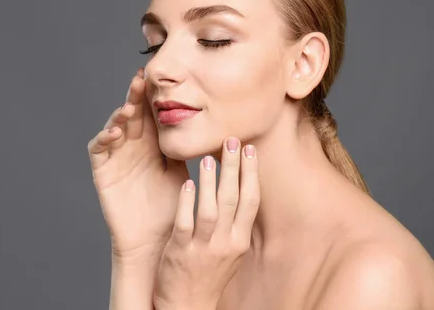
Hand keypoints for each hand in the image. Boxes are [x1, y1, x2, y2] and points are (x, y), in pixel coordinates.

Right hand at [87, 68, 188, 260]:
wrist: (156, 241)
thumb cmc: (174, 208)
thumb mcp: (183, 172)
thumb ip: (186, 148)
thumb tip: (211, 123)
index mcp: (155, 144)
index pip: (153, 114)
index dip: (156, 97)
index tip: (164, 78)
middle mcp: (135, 146)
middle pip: (134, 114)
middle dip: (137, 96)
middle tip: (143, 79)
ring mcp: (117, 157)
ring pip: (116, 126)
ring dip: (121, 113)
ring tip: (130, 105)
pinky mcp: (103, 171)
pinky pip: (99, 149)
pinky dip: (104, 137)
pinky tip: (116, 132)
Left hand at [153, 137, 260, 309]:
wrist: (188, 305)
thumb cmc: (209, 273)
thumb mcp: (231, 251)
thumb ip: (235, 222)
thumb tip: (240, 187)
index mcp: (240, 240)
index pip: (251, 201)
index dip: (252, 173)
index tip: (250, 149)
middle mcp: (226, 243)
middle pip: (233, 199)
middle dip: (235, 168)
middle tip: (233, 141)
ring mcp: (203, 248)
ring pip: (210, 210)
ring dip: (212, 182)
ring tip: (211, 158)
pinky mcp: (180, 252)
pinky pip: (185, 223)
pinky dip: (187, 202)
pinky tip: (189, 183)